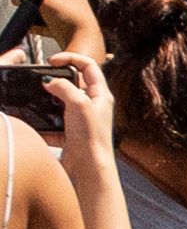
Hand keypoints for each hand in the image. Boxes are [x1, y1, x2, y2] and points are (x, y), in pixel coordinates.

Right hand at [35, 0, 109, 151]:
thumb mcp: (79, 104)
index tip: (53, 61)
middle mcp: (93, 105)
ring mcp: (81, 120)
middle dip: (57, 81)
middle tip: (44, 82)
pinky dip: (46, 124)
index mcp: (102, 95)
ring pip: (61, 102)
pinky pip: (54, 123)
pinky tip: (42, 126)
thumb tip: (50, 82)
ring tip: (42, 102)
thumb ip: (64, 88)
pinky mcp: (70, 133)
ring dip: (49, 102)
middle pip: (73, 83)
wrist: (89, 171)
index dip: (71, 57)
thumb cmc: (92, 139)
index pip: (88, 65)